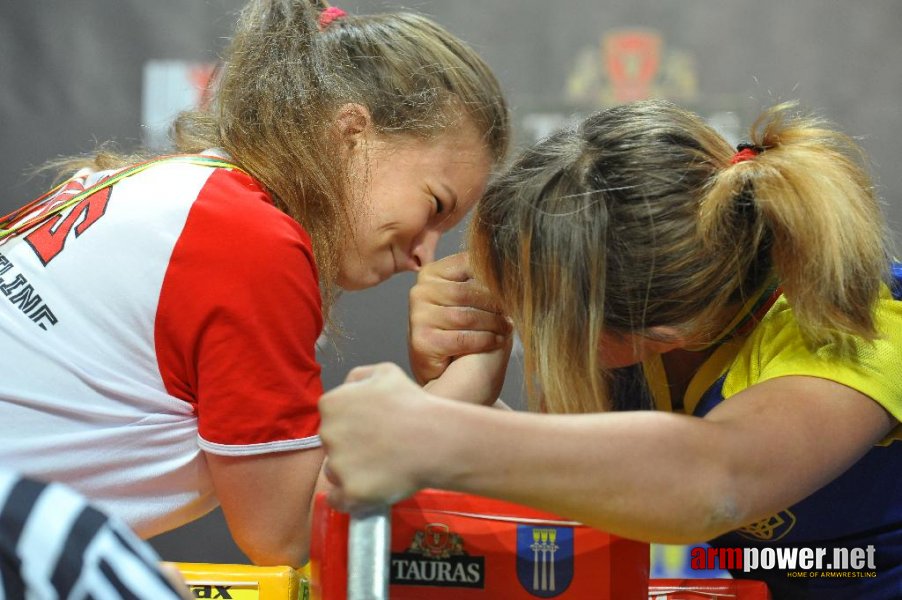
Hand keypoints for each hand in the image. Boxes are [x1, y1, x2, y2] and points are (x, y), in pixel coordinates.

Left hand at [319, 363, 437, 510]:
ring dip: (351, 473)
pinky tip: (367, 491)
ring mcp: (338, 465)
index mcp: (331, 404)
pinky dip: (349, 499)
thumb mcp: (385, 372)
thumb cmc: (413, 405)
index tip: (370, 428)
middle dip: (350, 447)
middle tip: (379, 447)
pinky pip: (339, 500)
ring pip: (334, 473)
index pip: (331, 417)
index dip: (351, 423)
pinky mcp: (351, 492)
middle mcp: (328, 434)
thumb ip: (358, 377)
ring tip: (382, 468)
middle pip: (331, 445)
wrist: (435, 439)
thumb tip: (348, 389)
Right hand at [408, 253, 512, 399]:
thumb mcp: (472, 299)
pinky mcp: (421, 341)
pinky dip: (484, 341)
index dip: (494, 275)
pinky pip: (462, 338)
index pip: (468, 263)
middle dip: (496, 303)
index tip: (514, 284)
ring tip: (507, 328)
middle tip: (513, 311)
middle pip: (468, 292)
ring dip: (493, 324)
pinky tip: (496, 341)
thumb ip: (482, 279)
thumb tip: (512, 262)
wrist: (449, 375)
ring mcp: (417, 316)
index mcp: (431, 273)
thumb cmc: (464, 331)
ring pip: (467, 316)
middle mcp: (420, 292)